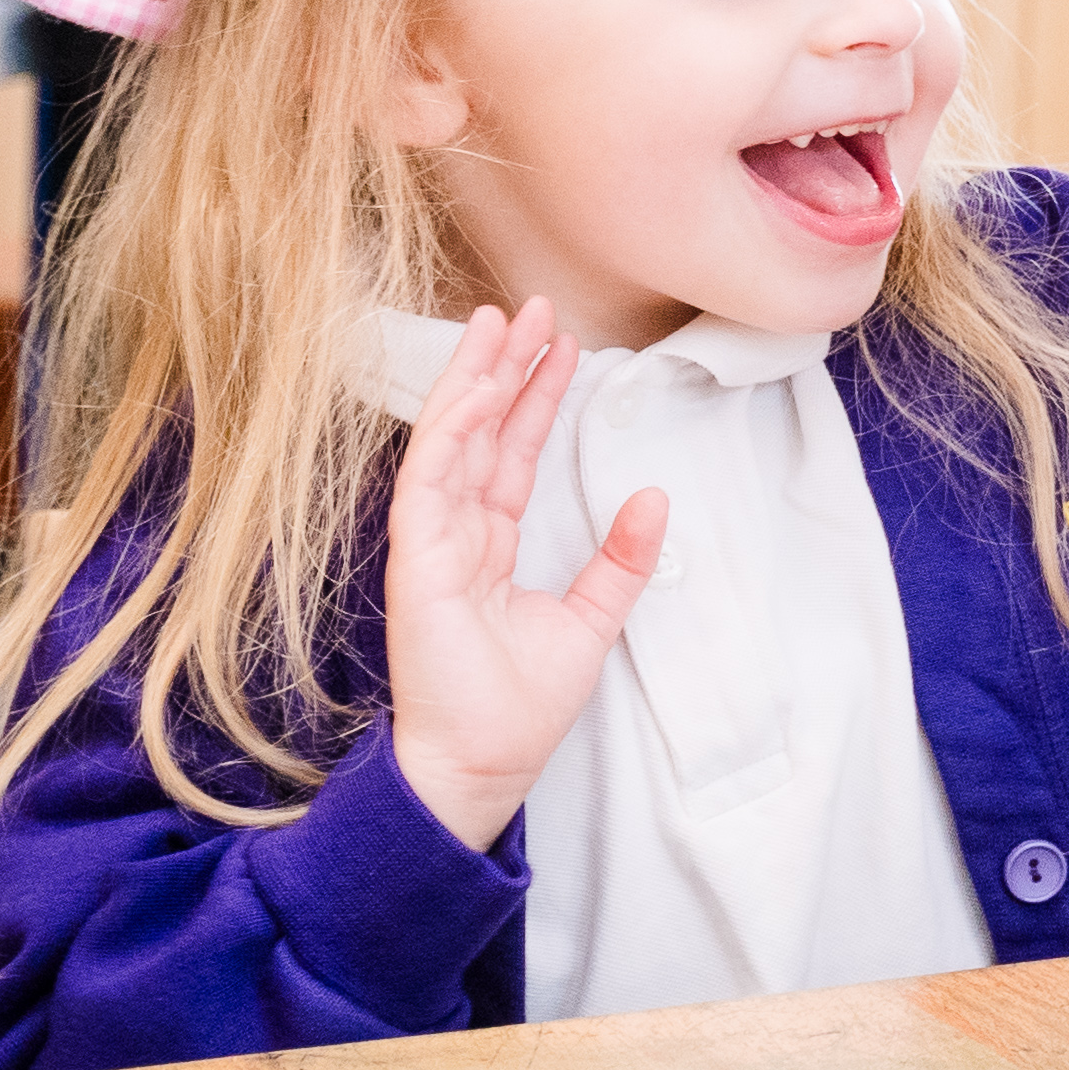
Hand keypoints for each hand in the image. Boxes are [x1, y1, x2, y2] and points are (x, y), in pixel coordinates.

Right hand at [382, 299, 667, 850]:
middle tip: (530, 307)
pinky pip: (430, 481)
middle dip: (503, 369)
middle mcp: (455, 535)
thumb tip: (654, 497)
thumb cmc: (520, 706)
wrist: (483, 762)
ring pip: (450, 442)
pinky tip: (475, 389)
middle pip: (479, 434)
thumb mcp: (590, 620)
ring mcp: (429, 544)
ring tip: (499, 322)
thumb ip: (620, 561)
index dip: (534, 399)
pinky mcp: (413, 561)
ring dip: (473, 381)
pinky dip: (451, 431)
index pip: (512, 455)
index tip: (562, 346)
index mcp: (489, 546)